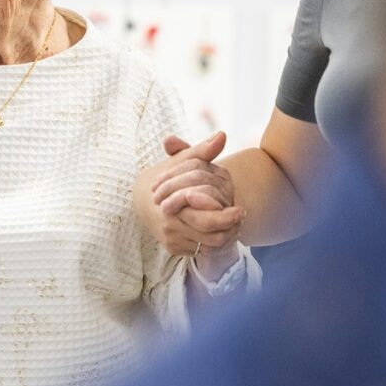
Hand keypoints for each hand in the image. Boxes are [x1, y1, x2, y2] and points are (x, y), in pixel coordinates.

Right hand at [133, 132, 243, 255]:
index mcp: (171, 203)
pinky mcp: (173, 249)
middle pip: (209, 234)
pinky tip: (221, 231)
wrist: (142, 198)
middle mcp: (169, 224)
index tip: (241, 209)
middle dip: (230, 229)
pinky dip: (213, 243)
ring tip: (236, 225)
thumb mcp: (182, 162)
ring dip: (225, 236)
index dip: (226, 216)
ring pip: (207, 245)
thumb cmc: (167, 177)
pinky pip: (200, 250)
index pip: (205, 216)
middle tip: (243, 219)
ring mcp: (171, 238)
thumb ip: (202, 151)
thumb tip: (222, 135)